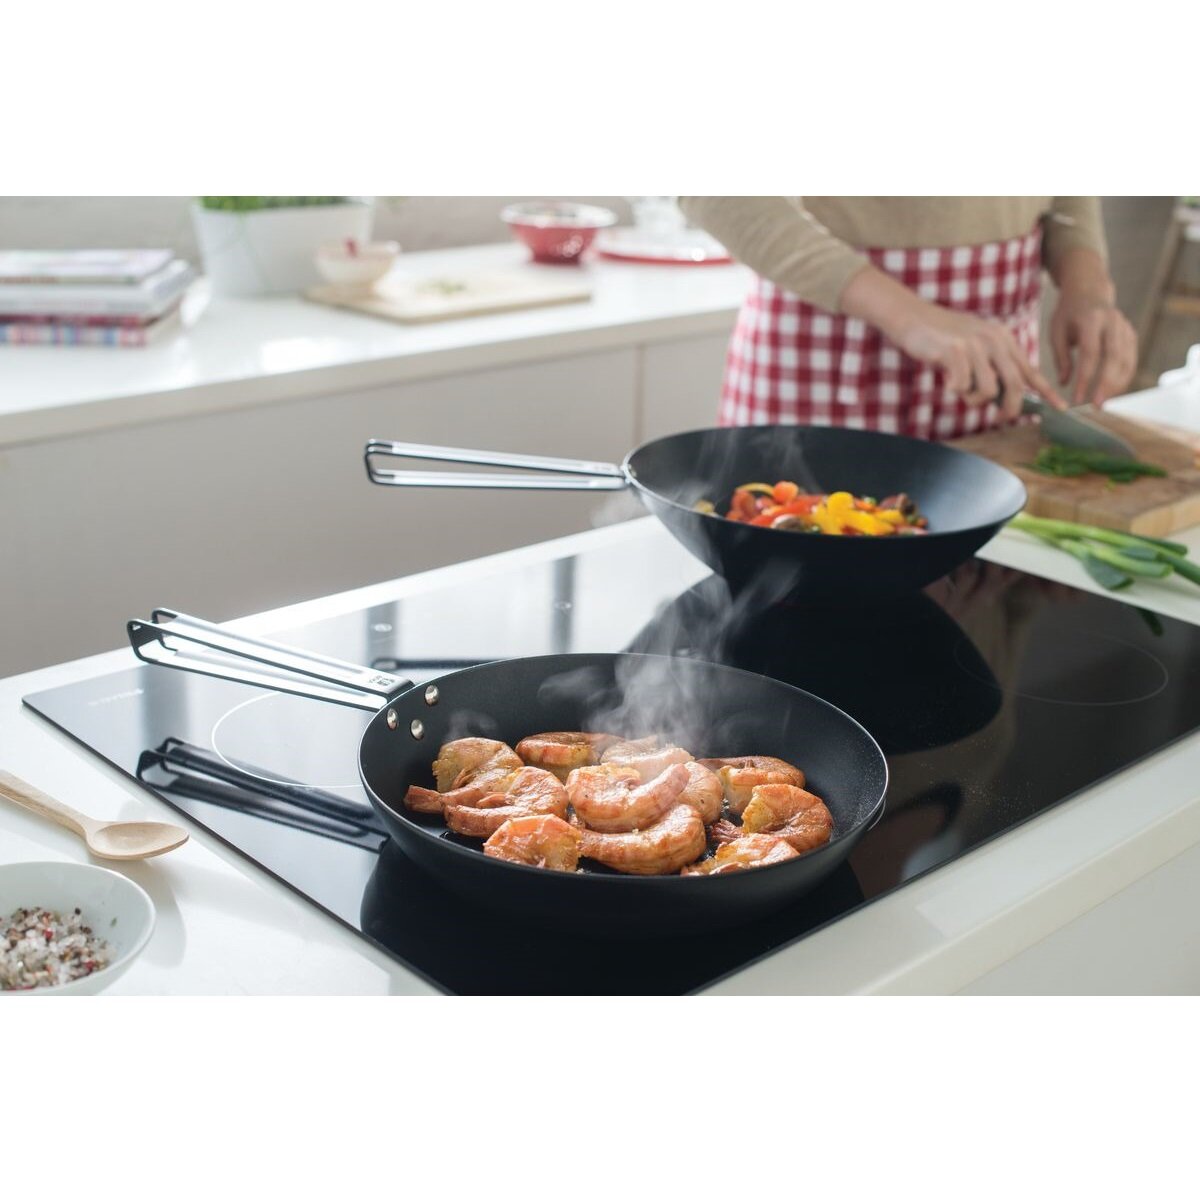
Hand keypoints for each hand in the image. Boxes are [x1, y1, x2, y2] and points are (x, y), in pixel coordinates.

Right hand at [840, 265, 1064, 418]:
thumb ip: (990, 365)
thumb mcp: (974, 346)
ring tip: (959, 389)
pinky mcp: (955, 351)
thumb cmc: (941, 336)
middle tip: (1001, 418)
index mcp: (1003, 339)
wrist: (912, 317)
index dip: (1046, 392)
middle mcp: (994, 340)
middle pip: (1015, 384)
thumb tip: (1001, 395)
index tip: (1061, 409)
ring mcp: (975, 345)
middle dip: (1010, 407)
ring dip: (974, 399)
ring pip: (988, 389)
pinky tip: (945, 382)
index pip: (1030, 370)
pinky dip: (954, 389)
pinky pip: (963, 385)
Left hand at [1050, 288, 1137, 406]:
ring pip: (1127, 359)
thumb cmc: (1068, 314)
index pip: (1090, 353)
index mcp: (1091, 320)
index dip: (1085, 378)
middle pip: (1114, 357)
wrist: (1089, 291)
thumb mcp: (1057, 332)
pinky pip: (1130, 359)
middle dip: (1107, 383)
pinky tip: (1112, 391)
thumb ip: (1062, 358)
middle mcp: (1113, 322)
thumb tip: (1064, 384)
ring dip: (1117, 384)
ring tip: (1103, 402)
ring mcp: (1125, 328)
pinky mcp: (1131, 334)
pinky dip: (1123, 377)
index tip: (1077, 399)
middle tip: (1097, 405)